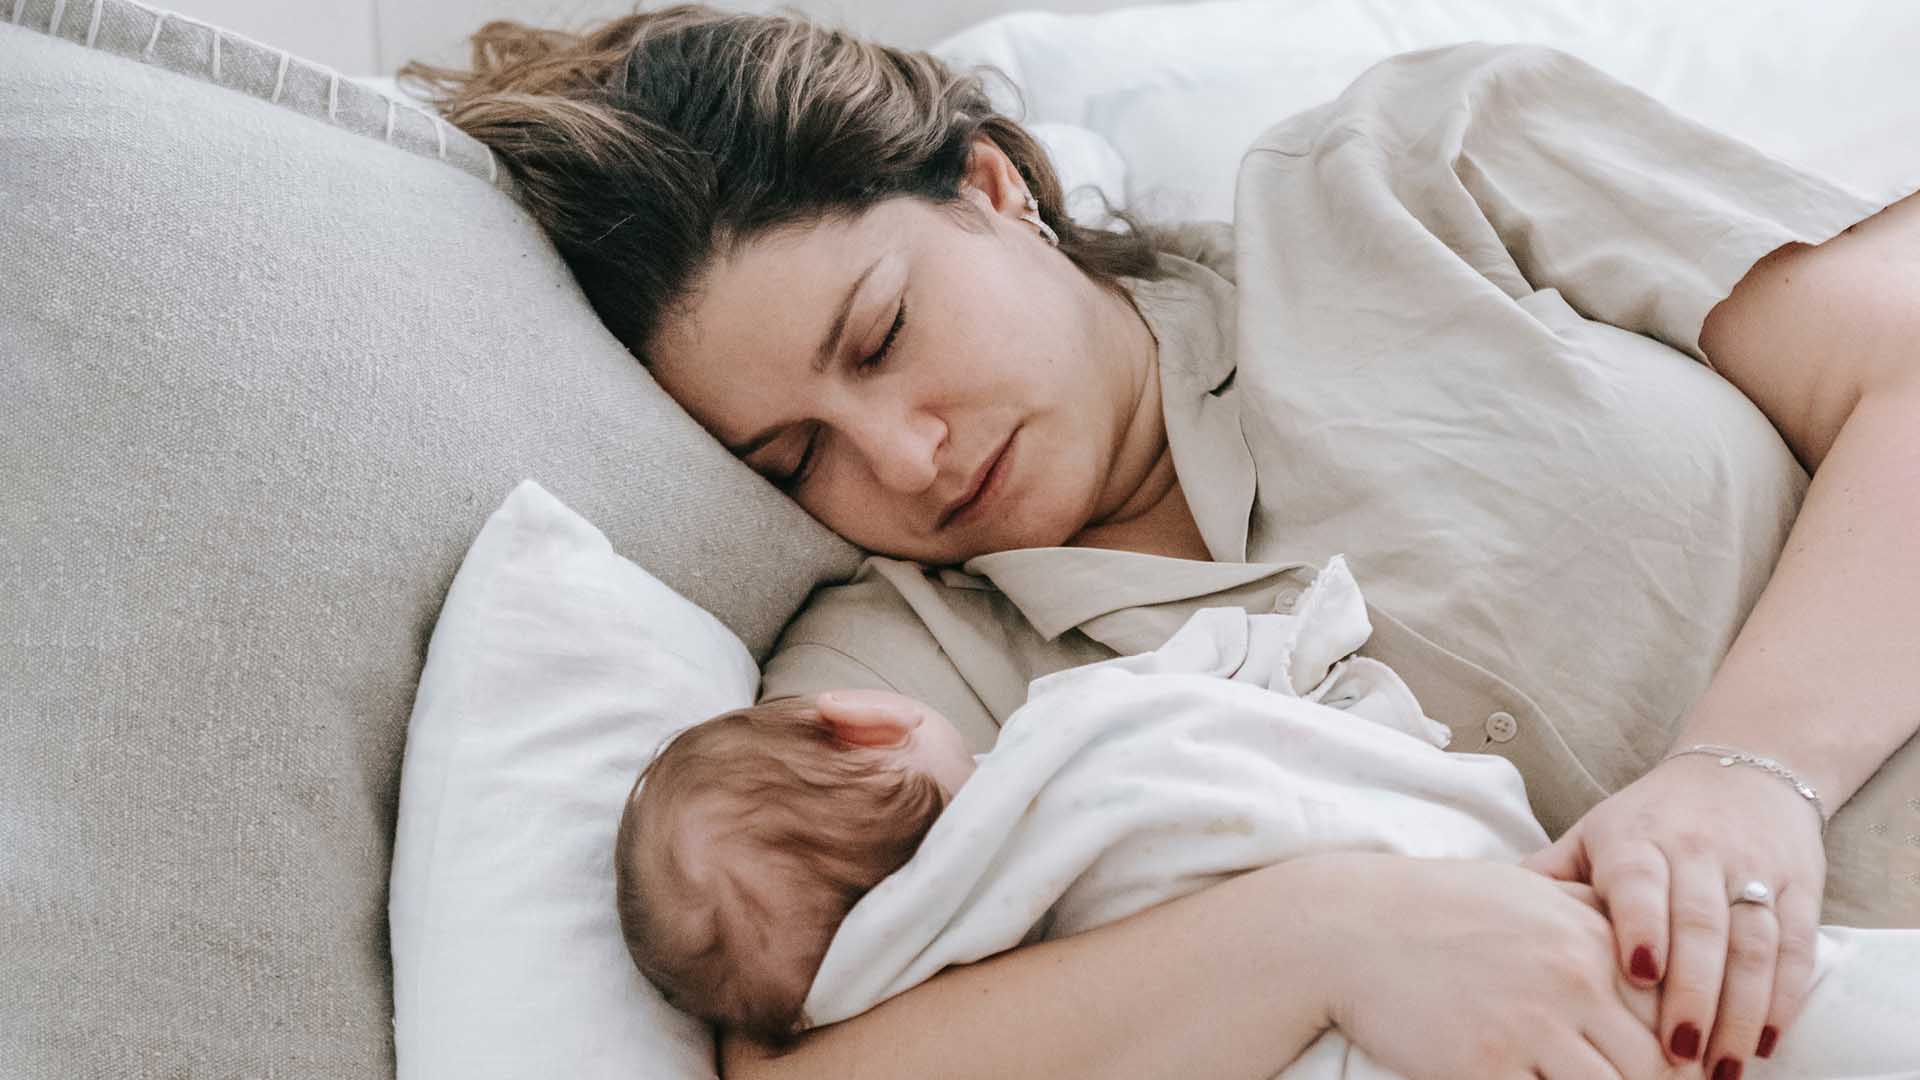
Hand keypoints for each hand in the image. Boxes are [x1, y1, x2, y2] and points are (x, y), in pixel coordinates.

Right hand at [1317, 854, 1677, 1079]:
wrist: (1347, 928)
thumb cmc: (1436, 907)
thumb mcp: (1524, 891)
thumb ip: (1590, 910)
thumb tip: (1648, 951)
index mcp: (1588, 937)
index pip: (1672, 1010)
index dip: (1683, 1054)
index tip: (1681, 1071)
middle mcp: (1571, 980)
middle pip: (1654, 1065)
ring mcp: (1528, 1026)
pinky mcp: (1483, 1067)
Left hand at [1522, 756, 1825, 1075]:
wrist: (1743, 770)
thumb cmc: (1649, 820)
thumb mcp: (1593, 834)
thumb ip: (1550, 878)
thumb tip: (1483, 915)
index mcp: (1636, 839)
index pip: (1641, 882)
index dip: (1642, 925)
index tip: (1637, 974)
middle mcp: (1698, 851)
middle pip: (1702, 925)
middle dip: (1693, 993)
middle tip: (1678, 1055)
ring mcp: (1754, 869)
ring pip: (1753, 944)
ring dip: (1742, 1011)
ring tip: (1723, 1068)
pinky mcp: (1800, 888)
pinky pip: (1796, 947)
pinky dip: (1786, 998)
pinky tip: (1767, 1041)